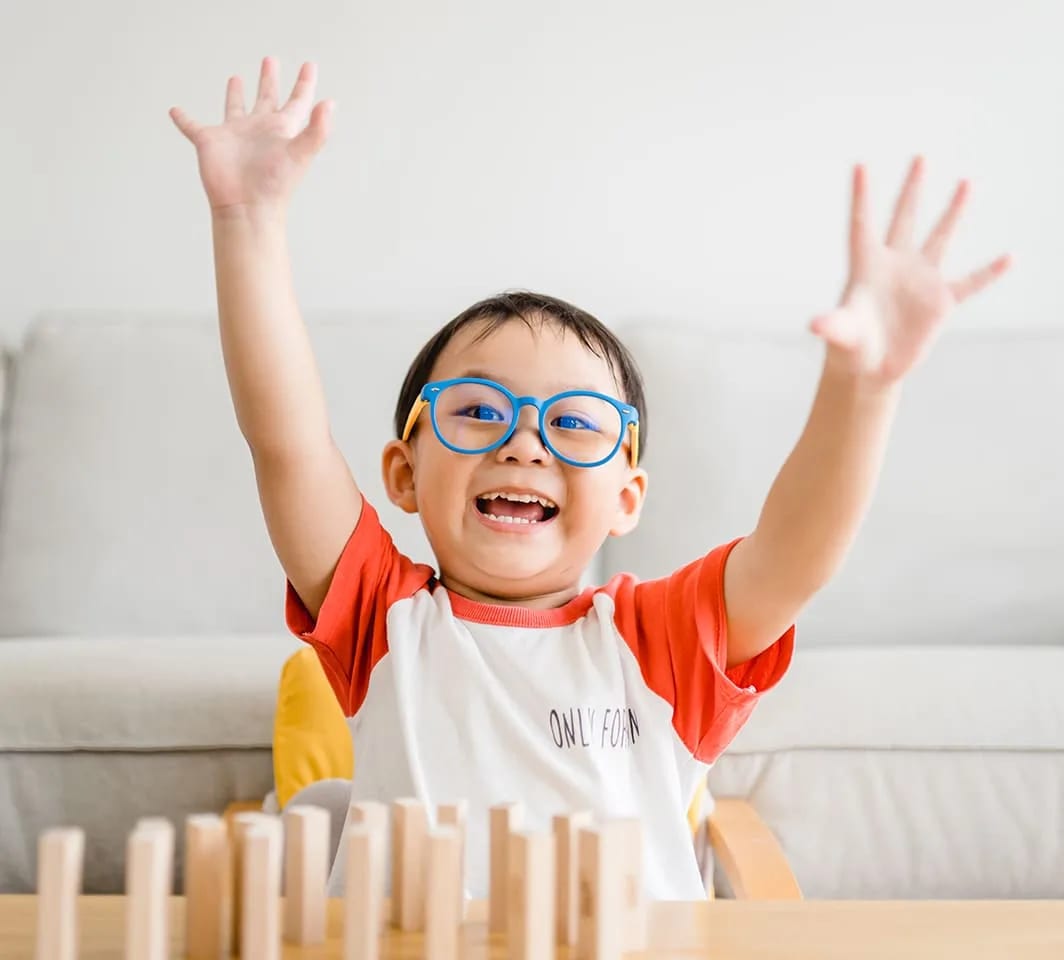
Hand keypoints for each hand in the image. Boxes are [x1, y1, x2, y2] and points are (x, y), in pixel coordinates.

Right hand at [170, 58, 332, 214]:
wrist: (247, 208)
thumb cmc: (275, 185)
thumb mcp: (300, 154)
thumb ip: (318, 130)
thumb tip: (330, 103)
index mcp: (281, 129)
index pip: (297, 101)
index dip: (305, 84)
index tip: (310, 65)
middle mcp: (259, 129)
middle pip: (267, 98)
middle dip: (269, 79)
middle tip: (270, 60)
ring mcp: (234, 135)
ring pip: (235, 107)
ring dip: (235, 94)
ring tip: (236, 78)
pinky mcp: (209, 142)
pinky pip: (192, 127)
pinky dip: (183, 119)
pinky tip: (175, 111)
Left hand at [810, 157, 1011, 385]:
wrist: (871, 369)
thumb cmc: (850, 348)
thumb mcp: (841, 334)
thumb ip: (833, 325)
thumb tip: (815, 326)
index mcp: (866, 268)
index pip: (863, 225)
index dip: (861, 197)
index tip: (860, 164)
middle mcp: (895, 266)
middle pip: (904, 220)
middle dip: (911, 191)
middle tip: (919, 158)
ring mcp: (920, 281)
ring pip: (939, 239)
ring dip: (953, 212)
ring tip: (965, 183)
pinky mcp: (940, 302)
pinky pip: (970, 283)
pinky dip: (989, 273)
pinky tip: (1009, 258)